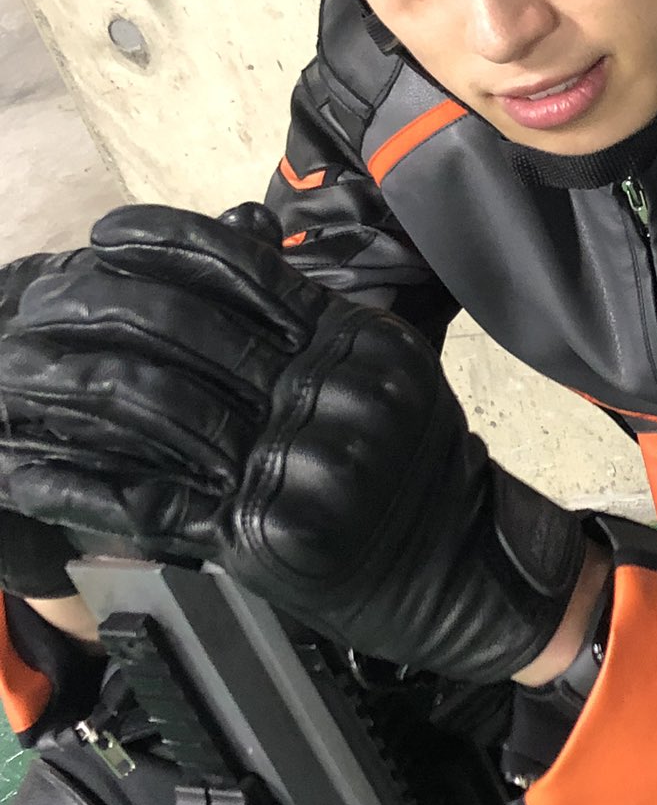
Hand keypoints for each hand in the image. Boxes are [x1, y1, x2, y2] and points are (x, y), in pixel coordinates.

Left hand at [0, 205, 588, 682]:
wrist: (463, 567)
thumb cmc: (416, 462)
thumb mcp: (388, 367)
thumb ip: (313, 318)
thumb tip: (231, 253)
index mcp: (350, 340)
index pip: (241, 269)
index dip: (161, 244)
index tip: (100, 236)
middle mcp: (323, 392)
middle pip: (181, 328)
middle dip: (90, 307)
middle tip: (33, 300)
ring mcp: (292, 464)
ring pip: (150, 405)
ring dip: (59, 385)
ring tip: (7, 370)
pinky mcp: (259, 534)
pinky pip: (146, 497)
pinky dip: (69, 479)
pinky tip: (15, 463)